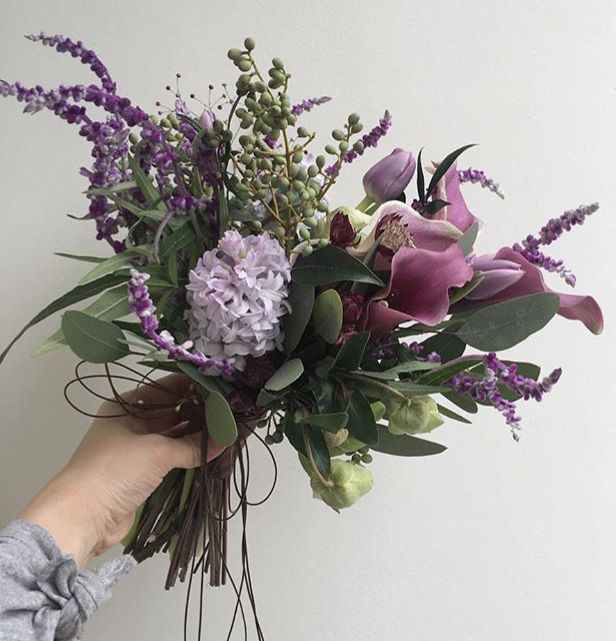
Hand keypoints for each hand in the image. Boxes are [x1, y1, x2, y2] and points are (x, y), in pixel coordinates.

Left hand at [19, 374, 222, 565]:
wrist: (84, 516)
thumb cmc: (116, 470)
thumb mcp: (157, 452)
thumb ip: (193, 446)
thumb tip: (225, 441)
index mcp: (126, 406)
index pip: (165, 388)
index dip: (192, 386)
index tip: (220, 387)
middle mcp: (130, 422)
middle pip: (170, 411)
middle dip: (197, 411)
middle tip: (229, 408)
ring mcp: (135, 447)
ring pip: (171, 434)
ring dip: (194, 433)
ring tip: (225, 427)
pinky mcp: (140, 470)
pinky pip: (169, 455)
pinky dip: (187, 452)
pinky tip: (210, 449)